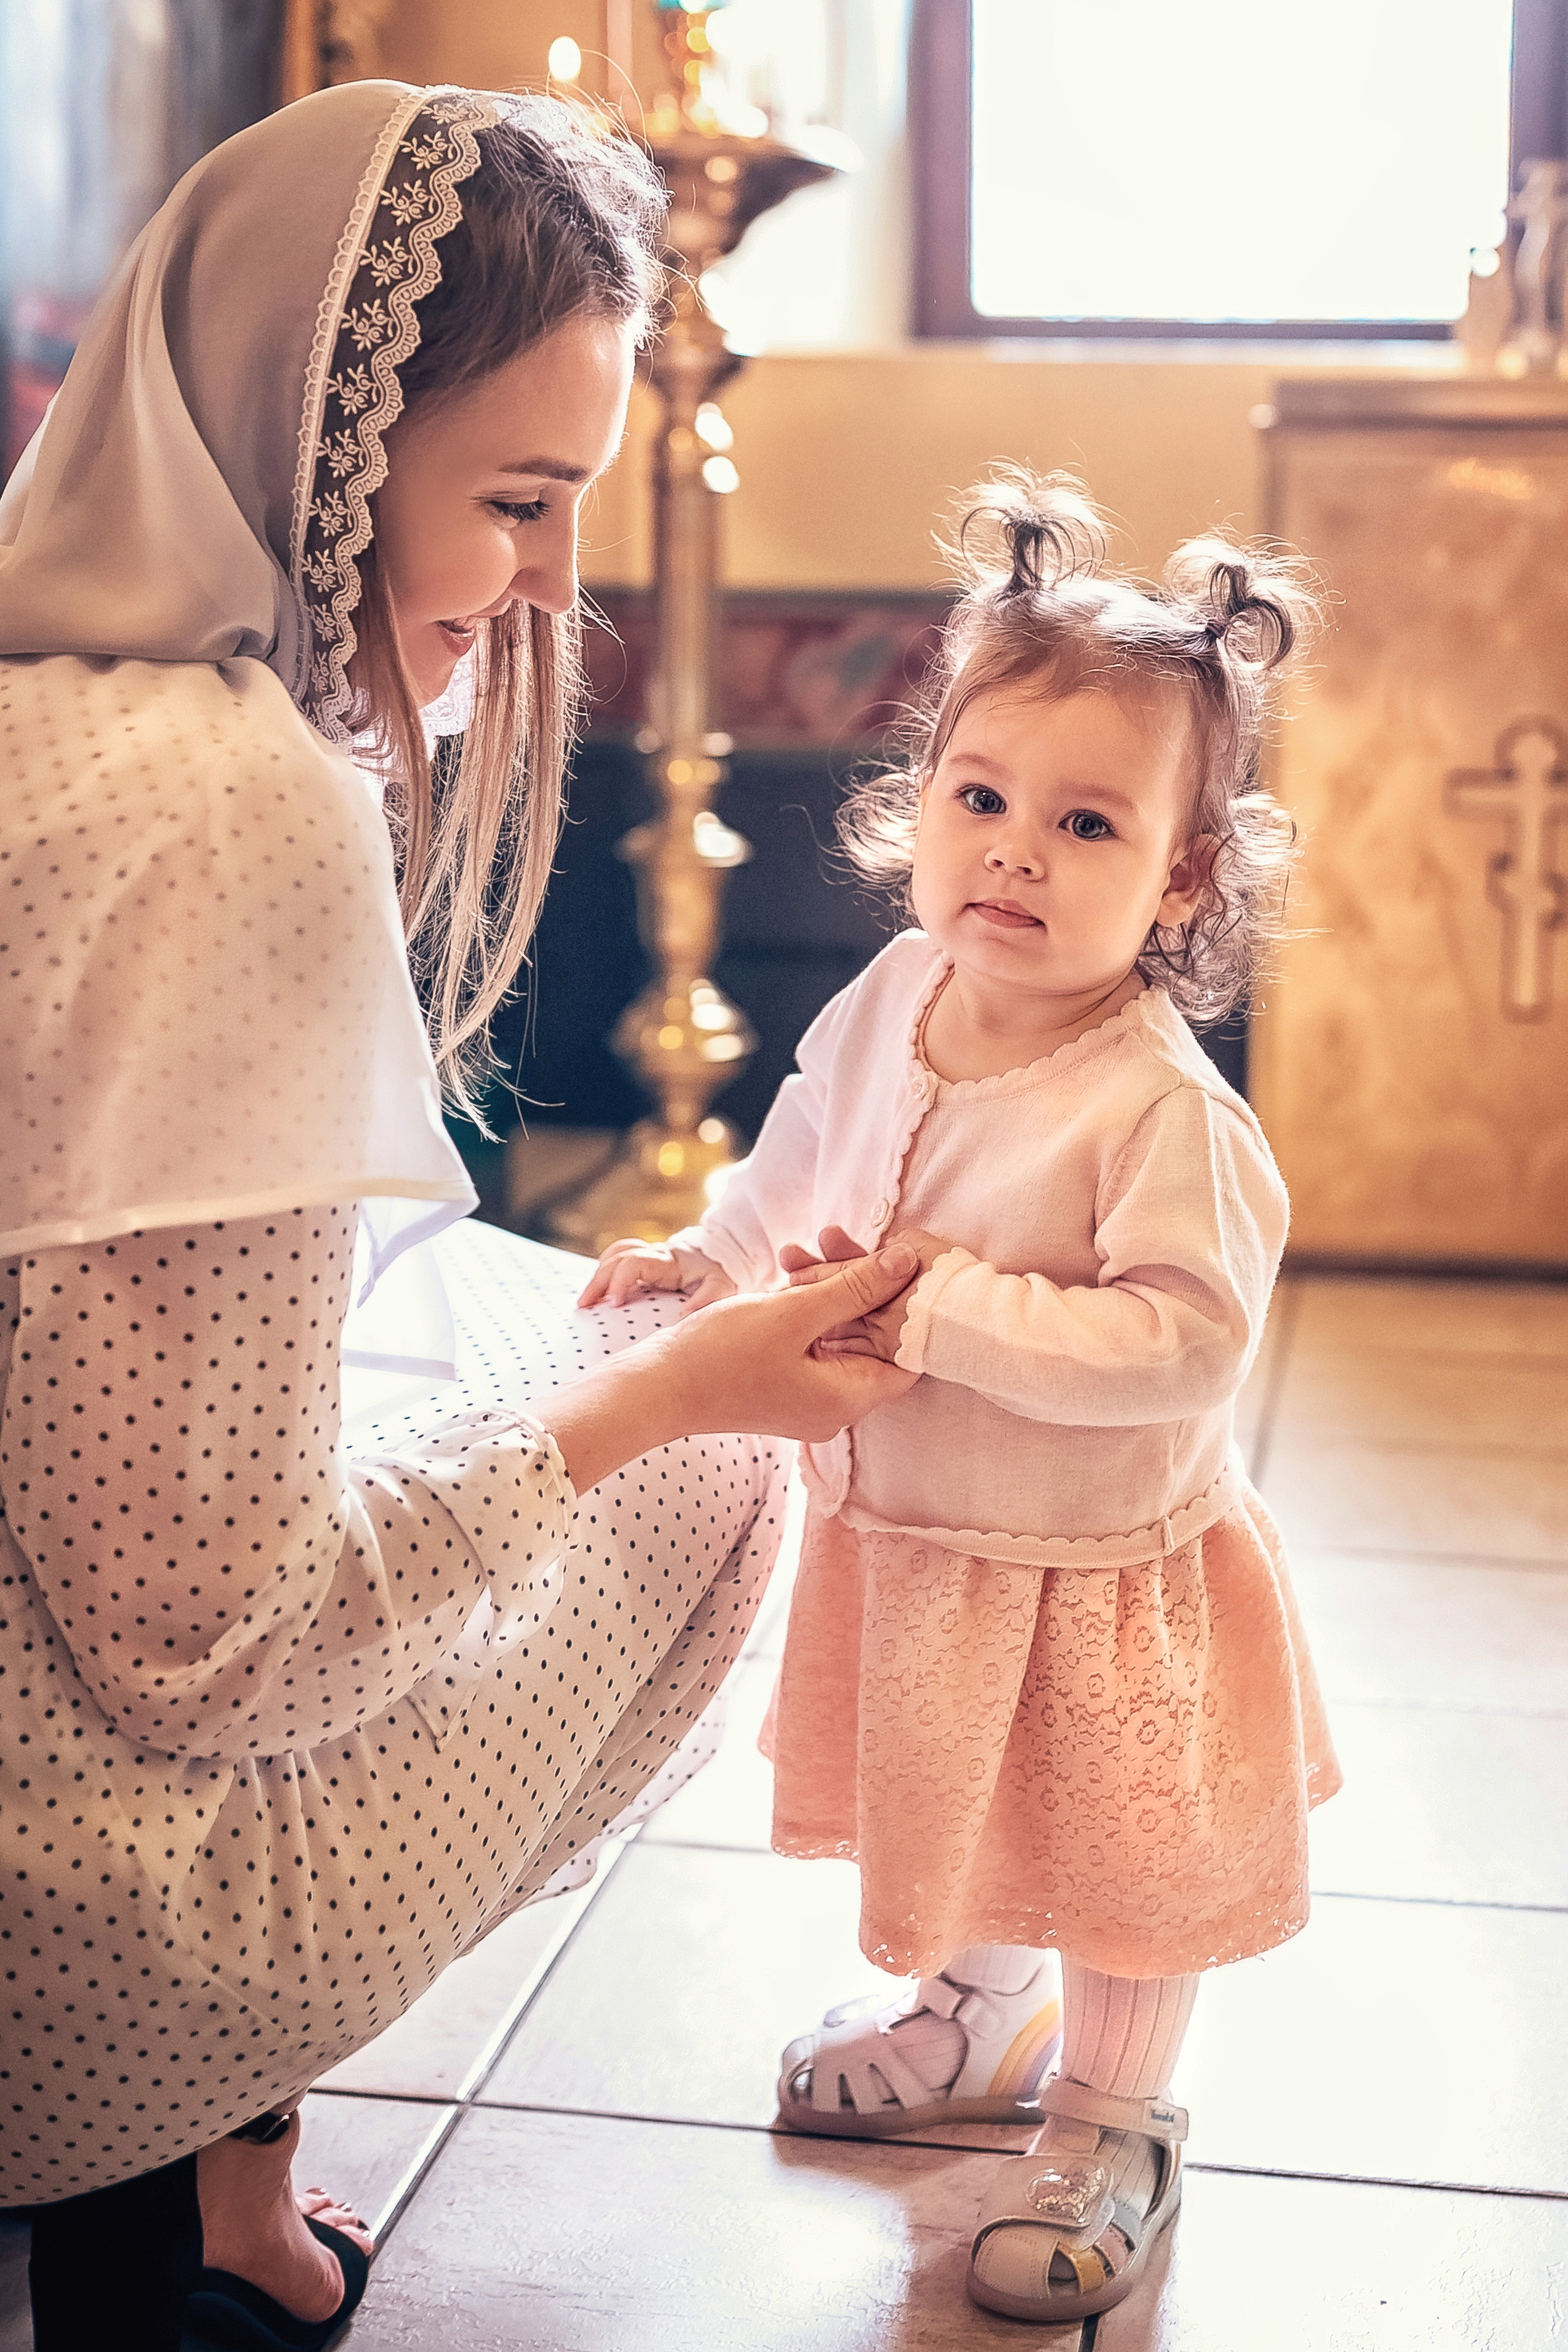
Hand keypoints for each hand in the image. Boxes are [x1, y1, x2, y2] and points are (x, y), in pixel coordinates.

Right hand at [546, 1242, 923, 1492]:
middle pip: (872, 1337)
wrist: (654, 1388)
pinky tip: (786, 1270)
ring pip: (839, 1332)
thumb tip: (908, 1262)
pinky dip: (804, 1306)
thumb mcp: (795, 1313)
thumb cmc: (720, 1357)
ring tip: (798, 1253)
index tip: (899, 1262)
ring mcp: (809, 1396)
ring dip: (825, 1288)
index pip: (909, 1353)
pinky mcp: (785, 1382)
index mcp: (849, 1398)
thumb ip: (856, 1287)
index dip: (910, 1305)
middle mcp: (836, 1405)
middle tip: (836, 1242)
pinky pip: (812, 1339)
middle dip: (858, 1284)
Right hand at [578, 1238, 736, 1312]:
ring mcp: (646, 1256)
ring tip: (584, 1302)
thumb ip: (706, 1299)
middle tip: (583, 1306)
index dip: (620, 1280)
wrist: (722, 1254)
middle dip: (597, 1281)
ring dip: (596, 1276)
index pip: (634, 1262)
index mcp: (667, 1261)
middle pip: (615, 1259)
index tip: (614, 1303)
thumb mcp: (721, 1286)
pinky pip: (616, 1259)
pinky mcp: (643, 1262)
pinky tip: (597, 1293)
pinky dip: (604, 1272)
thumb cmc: (719, 1273)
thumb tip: (685, 1316)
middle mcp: (653, 1255)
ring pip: (613, 1255)